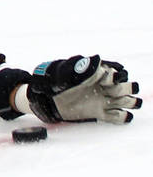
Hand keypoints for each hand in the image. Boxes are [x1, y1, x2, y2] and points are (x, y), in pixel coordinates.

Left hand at [16, 55, 140, 124]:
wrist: (47, 97)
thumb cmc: (56, 80)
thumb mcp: (66, 72)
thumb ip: (82, 68)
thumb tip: (98, 60)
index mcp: (96, 73)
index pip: (114, 72)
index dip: (114, 75)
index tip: (109, 78)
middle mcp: (103, 86)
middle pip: (123, 86)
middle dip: (122, 88)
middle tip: (111, 91)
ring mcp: (103, 100)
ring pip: (124, 100)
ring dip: (128, 101)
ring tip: (124, 103)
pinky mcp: (100, 113)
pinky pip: (117, 116)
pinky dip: (122, 117)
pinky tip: (123, 115)